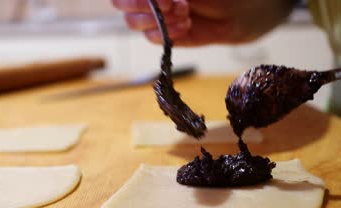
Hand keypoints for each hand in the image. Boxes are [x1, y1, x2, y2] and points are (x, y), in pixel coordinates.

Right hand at [112, 0, 295, 45]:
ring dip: (156, 20)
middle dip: (146, 7)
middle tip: (176, 6)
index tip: (166, 0)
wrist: (251, 11)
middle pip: (123, 4)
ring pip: (134, 22)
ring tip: (185, 16)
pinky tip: (185, 27)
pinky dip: (165, 34)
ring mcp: (158, 14)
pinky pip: (152, 37)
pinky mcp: (167, 32)